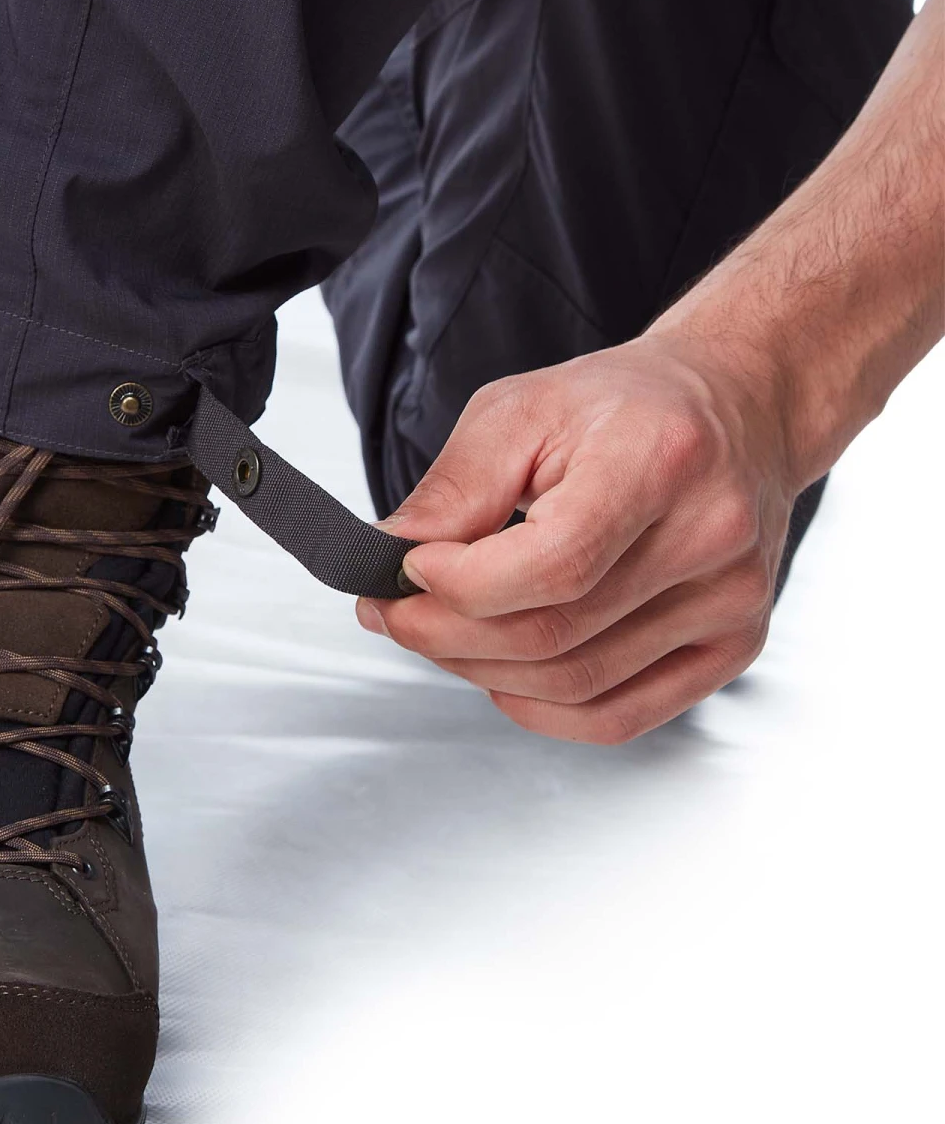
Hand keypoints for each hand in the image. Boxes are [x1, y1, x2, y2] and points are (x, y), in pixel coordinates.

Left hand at [358, 335, 802, 742]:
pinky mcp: (733, 647)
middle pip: (553, 634)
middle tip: (393, 612)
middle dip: (445, 634)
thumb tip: (391, 558)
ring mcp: (732, 603)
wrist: (733, 409)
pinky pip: (618, 717)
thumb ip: (454, 487)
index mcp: (660, 460)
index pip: (550, 567)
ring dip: (480, 670)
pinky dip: (541, 709)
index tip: (403, 569)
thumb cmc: (623, 406)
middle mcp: (711, 537)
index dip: (457, 585)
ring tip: (439, 631)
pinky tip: (499, 672)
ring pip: (575, 684)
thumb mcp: (521, 410)